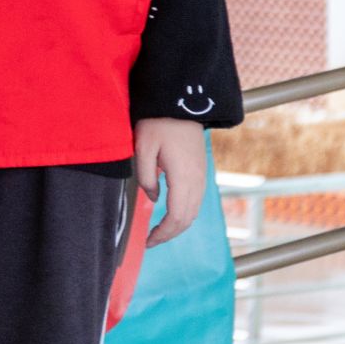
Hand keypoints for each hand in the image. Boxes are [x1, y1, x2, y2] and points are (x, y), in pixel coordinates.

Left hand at [132, 116, 207, 247]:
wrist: (182, 102)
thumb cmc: (159, 122)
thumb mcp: (143, 147)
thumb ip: (146, 176)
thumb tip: (153, 198)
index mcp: (183, 177)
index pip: (177, 217)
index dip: (163, 233)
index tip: (148, 241)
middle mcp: (197, 180)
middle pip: (187, 219)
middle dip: (170, 233)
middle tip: (151, 240)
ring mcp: (201, 176)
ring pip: (194, 211)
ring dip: (178, 225)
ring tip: (159, 230)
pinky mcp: (200, 170)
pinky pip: (196, 200)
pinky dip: (184, 213)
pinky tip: (170, 213)